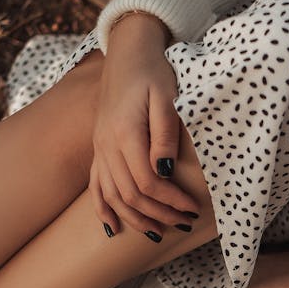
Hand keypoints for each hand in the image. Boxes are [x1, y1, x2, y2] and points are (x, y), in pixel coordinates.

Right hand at [90, 13, 200, 237]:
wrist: (128, 54)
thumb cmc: (153, 74)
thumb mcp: (166, 98)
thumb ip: (165, 135)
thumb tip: (165, 172)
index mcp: (126, 133)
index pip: (149, 182)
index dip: (172, 201)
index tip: (193, 208)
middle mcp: (107, 145)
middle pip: (131, 195)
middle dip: (160, 214)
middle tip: (184, 223)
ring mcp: (99, 148)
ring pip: (113, 196)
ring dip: (136, 218)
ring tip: (158, 233)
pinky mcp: (98, 149)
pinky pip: (95, 186)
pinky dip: (104, 209)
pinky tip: (113, 228)